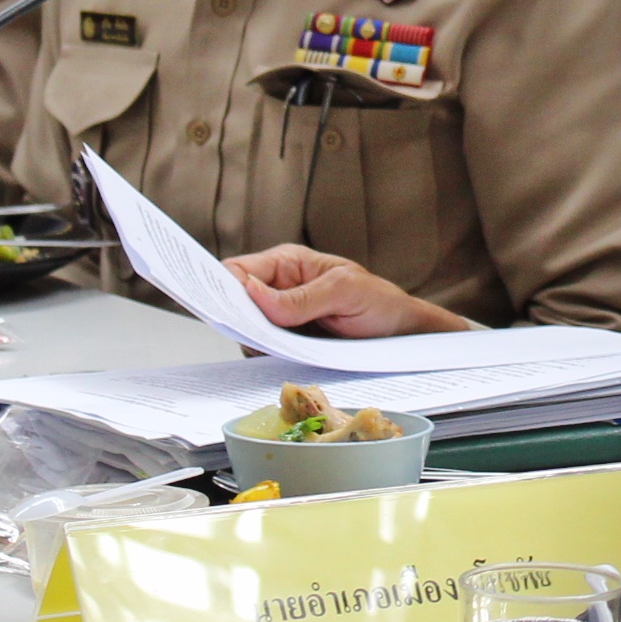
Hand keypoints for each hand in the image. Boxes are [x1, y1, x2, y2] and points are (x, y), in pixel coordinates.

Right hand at [226, 245, 472, 337]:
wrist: (402, 336)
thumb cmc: (380, 303)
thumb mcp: (345, 292)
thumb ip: (301, 296)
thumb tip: (254, 294)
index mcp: (287, 263)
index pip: (239, 270)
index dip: (222, 287)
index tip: (218, 307)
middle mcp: (278, 288)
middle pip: (234, 301)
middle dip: (235, 318)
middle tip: (250, 334)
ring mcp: (281, 317)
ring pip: (245, 329)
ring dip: (254, 341)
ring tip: (280, 347)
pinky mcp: (289, 342)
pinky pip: (263, 349)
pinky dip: (267, 356)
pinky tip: (284, 358)